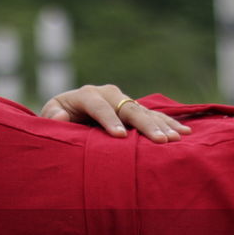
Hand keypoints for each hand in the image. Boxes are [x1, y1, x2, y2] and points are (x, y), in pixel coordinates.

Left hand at [39, 84, 191, 142]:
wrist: (66, 113)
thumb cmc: (57, 119)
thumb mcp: (49, 119)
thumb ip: (54, 117)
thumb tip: (62, 118)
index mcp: (85, 95)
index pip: (98, 105)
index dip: (109, 120)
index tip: (120, 136)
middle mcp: (107, 94)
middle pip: (127, 107)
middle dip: (144, 124)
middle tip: (160, 141)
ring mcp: (122, 100)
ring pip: (143, 111)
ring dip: (161, 125)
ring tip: (177, 138)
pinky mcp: (132, 109)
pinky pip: (152, 115)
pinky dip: (168, 123)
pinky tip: (185, 132)